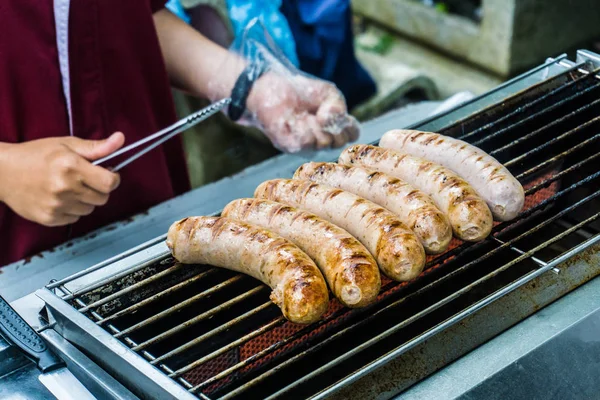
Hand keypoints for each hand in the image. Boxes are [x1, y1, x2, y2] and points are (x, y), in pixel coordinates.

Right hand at [0, 133, 124, 225]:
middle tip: (85, 179)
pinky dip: (72, 209)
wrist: (2, 172)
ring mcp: (57, 205)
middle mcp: (65, 188)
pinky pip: (75, 218)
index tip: (106, 173)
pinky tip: (59, 197)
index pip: (109, 182)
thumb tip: (121, 139)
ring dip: (85, 200)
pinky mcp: (49, 218)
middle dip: (99, 189)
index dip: (112, 178)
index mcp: (71, 166)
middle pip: (103, 198)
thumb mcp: (66, 144)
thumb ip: (96, 147)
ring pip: (89, 209)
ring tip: (69, 187)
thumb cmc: (35, 154)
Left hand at [247, 73, 359, 152]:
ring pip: (323, 142)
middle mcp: (323, 140)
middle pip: (339, 141)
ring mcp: (307, 146)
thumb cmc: (302, 92)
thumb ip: (339, 106)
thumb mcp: (329, 93)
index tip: (334, 109)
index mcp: (335, 128)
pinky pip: (307, 142)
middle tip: (318, 111)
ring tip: (304, 115)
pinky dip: (303, 127)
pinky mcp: (291, 146)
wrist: (274, 88)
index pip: (352, 135)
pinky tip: (294, 120)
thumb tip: (332, 119)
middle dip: (331, 123)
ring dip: (315, 124)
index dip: (348, 123)